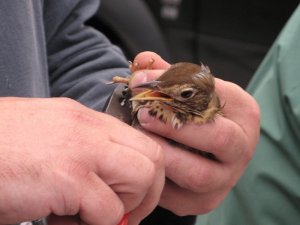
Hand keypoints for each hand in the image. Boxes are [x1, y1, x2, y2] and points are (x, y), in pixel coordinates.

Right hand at [0, 97, 164, 224]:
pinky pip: (107, 210)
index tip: (131, 196)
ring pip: (141, 179)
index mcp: (87, 121)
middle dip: (146, 192)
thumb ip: (88, 153)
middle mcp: (89, 129)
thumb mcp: (54, 140)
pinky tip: (62, 220)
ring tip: (89, 215)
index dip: (146, 174)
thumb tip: (111, 180)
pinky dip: (94, 224)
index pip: (142, 142)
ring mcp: (81, 150)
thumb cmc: (4, 149)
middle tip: (121, 211)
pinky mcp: (67, 176)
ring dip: (123, 206)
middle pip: (152, 158)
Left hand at [129, 51, 259, 214]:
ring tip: (138, 138)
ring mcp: (225, 179)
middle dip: (175, 126)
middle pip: (218, 138)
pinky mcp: (205, 201)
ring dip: (163, 155)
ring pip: (196, 174)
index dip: (173, 86)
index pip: (213, 95)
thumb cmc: (198, 114)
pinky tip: (143, 160)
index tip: (140, 80)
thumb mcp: (191, 90)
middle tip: (142, 115)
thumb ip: (169, 74)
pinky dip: (157, 178)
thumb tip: (142, 60)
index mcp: (243, 112)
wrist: (208, 152)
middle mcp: (242, 148)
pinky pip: (178, 195)